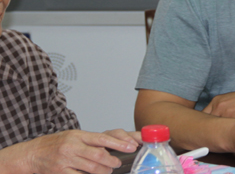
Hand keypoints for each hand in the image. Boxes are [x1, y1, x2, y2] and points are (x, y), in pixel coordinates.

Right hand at [21, 129, 137, 173]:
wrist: (32, 153)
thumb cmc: (55, 144)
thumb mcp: (73, 136)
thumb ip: (90, 141)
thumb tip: (111, 146)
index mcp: (78, 135)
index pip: (102, 139)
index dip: (119, 144)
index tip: (131, 147)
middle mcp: (72, 146)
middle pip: (99, 155)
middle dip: (112, 161)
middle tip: (117, 163)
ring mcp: (66, 160)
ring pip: (92, 168)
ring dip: (104, 171)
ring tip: (108, 170)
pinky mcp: (61, 172)